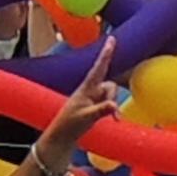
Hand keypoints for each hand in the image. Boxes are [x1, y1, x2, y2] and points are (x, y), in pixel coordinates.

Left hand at [38, 42, 119, 163]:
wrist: (62, 136)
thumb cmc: (70, 125)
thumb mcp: (86, 118)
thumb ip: (101, 110)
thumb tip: (115, 106)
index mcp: (86, 88)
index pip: (98, 68)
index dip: (106, 53)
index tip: (112, 38)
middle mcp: (90, 91)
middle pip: (110, 85)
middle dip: (113, 96)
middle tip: (112, 113)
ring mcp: (93, 98)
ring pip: (111, 95)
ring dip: (113, 105)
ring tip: (109, 119)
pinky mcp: (95, 106)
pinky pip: (110, 103)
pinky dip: (113, 110)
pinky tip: (115, 119)